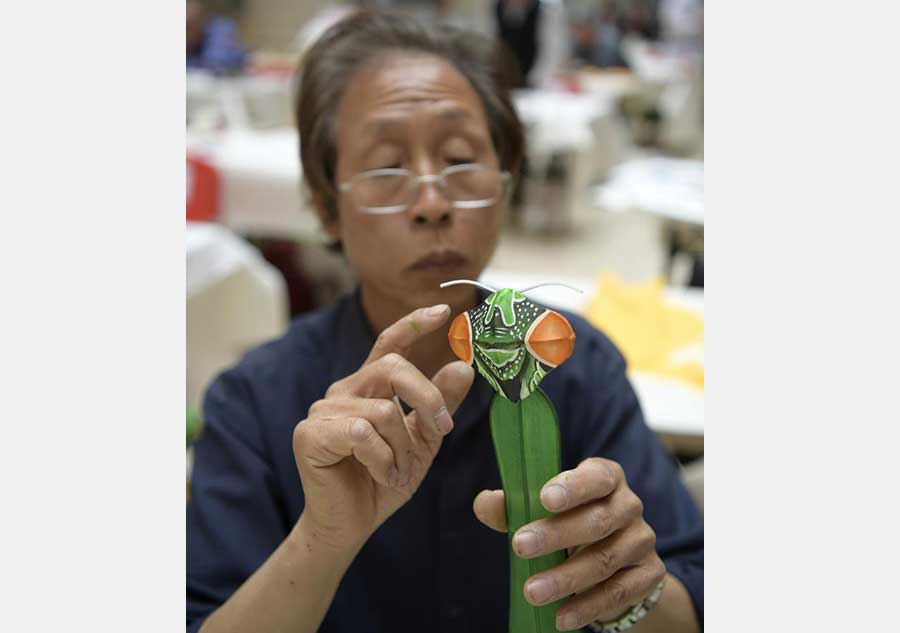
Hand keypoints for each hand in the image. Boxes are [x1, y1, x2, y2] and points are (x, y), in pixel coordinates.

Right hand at [293, 304, 473, 553]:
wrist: (350, 525)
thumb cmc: (382, 481)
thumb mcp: (422, 441)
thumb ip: (439, 405)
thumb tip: (464, 368)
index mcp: (368, 387)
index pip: (389, 344)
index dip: (414, 324)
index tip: (444, 310)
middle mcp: (344, 390)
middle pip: (393, 368)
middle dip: (427, 399)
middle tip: (443, 431)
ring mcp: (324, 410)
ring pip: (384, 410)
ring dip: (403, 448)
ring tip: (398, 473)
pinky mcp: (310, 434)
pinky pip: (363, 434)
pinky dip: (383, 460)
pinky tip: (380, 476)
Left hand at [473, 457, 665, 630]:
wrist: (616, 560)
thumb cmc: (569, 522)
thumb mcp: (543, 510)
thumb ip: (513, 506)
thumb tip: (484, 503)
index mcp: (605, 477)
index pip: (596, 476)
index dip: (573, 487)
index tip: (544, 498)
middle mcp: (629, 505)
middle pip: (596, 520)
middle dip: (556, 535)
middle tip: (519, 546)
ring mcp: (642, 540)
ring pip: (605, 559)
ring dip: (566, 578)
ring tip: (532, 591)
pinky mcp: (649, 573)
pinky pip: (618, 592)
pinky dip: (588, 606)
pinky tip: (561, 617)